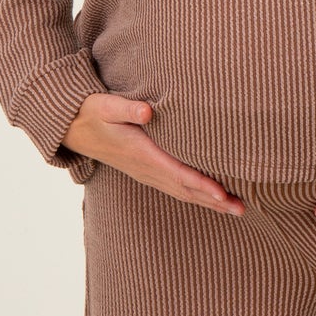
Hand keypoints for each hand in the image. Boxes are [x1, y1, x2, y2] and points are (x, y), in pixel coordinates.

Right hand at [62, 93, 246, 215]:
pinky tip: (213, 199)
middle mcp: (146, 169)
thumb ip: (126, 108)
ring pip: (183, 192)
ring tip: (237, 209)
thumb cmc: (92, 112)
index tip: (221, 193)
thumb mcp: (104, 105)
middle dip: (214, 200)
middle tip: (242, 209)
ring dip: (210, 202)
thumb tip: (147, 111)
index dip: (200, 184)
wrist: (73, 128)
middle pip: (186, 190)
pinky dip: (197, 196)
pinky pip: (176, 188)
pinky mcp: (147, 172)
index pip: (177, 173)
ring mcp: (147, 173)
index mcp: (141, 154)